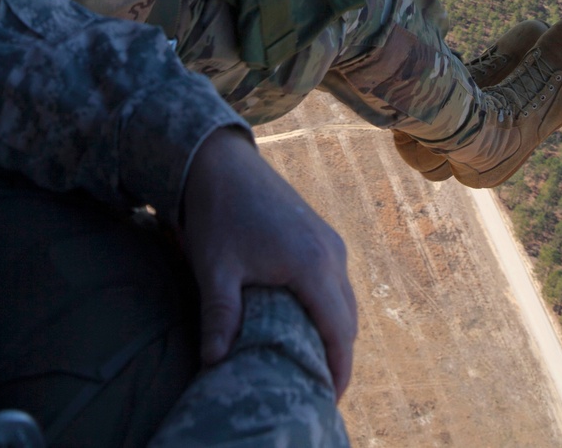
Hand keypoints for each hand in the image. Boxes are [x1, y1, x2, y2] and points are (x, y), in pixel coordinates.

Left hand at [178, 125, 356, 396]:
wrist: (222, 161)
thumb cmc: (219, 213)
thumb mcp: (216, 269)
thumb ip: (220, 318)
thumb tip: (213, 365)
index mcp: (312, 264)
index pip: (339, 331)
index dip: (337, 370)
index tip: (325, 400)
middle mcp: (331, 253)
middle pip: (348, 319)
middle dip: (338, 357)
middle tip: (315, 390)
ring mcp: (329, 240)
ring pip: (345, 300)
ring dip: (335, 332)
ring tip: (311, 363)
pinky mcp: (320, 233)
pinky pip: (336, 281)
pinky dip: (330, 308)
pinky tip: (306, 323)